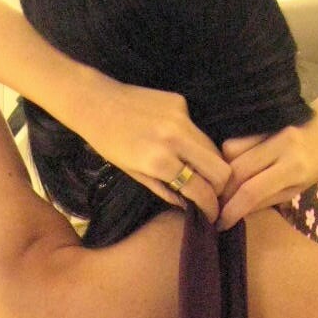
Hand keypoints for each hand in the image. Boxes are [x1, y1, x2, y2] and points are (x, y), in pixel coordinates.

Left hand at [78, 76, 230, 224]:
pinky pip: (198, 130)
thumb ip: (166, 191)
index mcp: (159, 160)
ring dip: (210, 165)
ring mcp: (181, 117)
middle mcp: (176, 137)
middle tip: (211, 193)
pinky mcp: (181, 102)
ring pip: (214, 148)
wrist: (96, 102)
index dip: (210, 207)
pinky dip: (193, 143)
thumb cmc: (109, 144)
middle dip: (220, 186)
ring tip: (197, 173)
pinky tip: (177, 144)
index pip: (200, 188)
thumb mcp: (135, 175)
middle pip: (220, 168)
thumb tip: (190, 206)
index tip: (212, 215)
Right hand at [217, 107, 317, 229]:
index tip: (221, 224)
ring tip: (227, 184)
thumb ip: (267, 200)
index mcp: (294, 169)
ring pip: (231, 152)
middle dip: (224, 193)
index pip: (252, 192)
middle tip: (219, 206)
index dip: (232, 210)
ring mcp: (271, 130)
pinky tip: (232, 165)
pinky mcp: (264, 121)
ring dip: (224, 172)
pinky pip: (236, 138)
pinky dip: (228, 155)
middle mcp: (281, 147)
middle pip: (237, 171)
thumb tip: (237, 213)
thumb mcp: (297, 189)